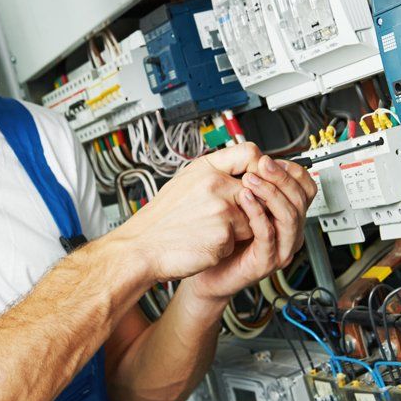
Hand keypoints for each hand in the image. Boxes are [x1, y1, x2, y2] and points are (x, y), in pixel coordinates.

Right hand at [112, 142, 268, 281]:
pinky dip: (224, 247)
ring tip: (207, 231)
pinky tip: (203, 244)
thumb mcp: (186, 181)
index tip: (253, 182)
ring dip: (236, 231)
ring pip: (252, 221)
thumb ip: (217, 173)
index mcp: (206, 168)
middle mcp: (216, 184)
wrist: (141, 247)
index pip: (250, 153)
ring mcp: (221, 210)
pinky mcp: (223, 236)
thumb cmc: (162, 218)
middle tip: (221, 217)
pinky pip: (238, 242)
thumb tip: (249, 170)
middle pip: (258, 193)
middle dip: (248, 208)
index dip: (259, 168)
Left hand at [187, 154, 316, 303]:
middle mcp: (289, 231)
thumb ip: (249, 180)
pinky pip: (268, 235)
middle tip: (262, 164)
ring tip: (250, 179)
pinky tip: (245, 199)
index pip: (306, 187)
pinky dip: (258, 214)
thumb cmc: (221, 237)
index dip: (292, 171)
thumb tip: (255, 154)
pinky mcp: (266, 262)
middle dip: (281, 177)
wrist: (206, 272)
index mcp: (287, 214)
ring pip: (289, 216)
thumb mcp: (237, 201)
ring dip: (271, 193)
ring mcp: (280, 248)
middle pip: (300, 199)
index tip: (270, 159)